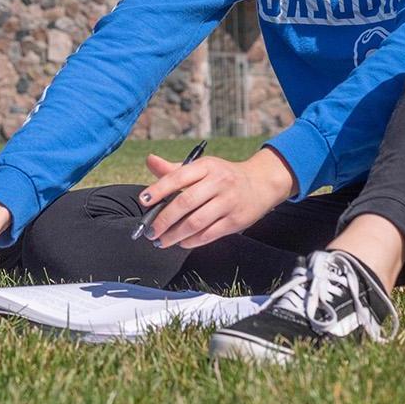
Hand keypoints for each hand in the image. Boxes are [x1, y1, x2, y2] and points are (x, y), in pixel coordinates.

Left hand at [138, 147, 296, 249]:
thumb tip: (150, 161)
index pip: (178, 176)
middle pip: (185, 202)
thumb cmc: (224, 176)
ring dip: (175, 235)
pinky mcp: (235, 221)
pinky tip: (181, 242)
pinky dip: (191, 241)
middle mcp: (218, 182)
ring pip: (196, 222)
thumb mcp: (202, 167)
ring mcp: (228, 202)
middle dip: (164, 219)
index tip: (144, 201)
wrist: (261, 183)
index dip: (159, 189)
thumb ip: (174, 169)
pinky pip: (209, 234)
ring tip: (161, 240)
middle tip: (150, 230)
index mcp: (206, 166)